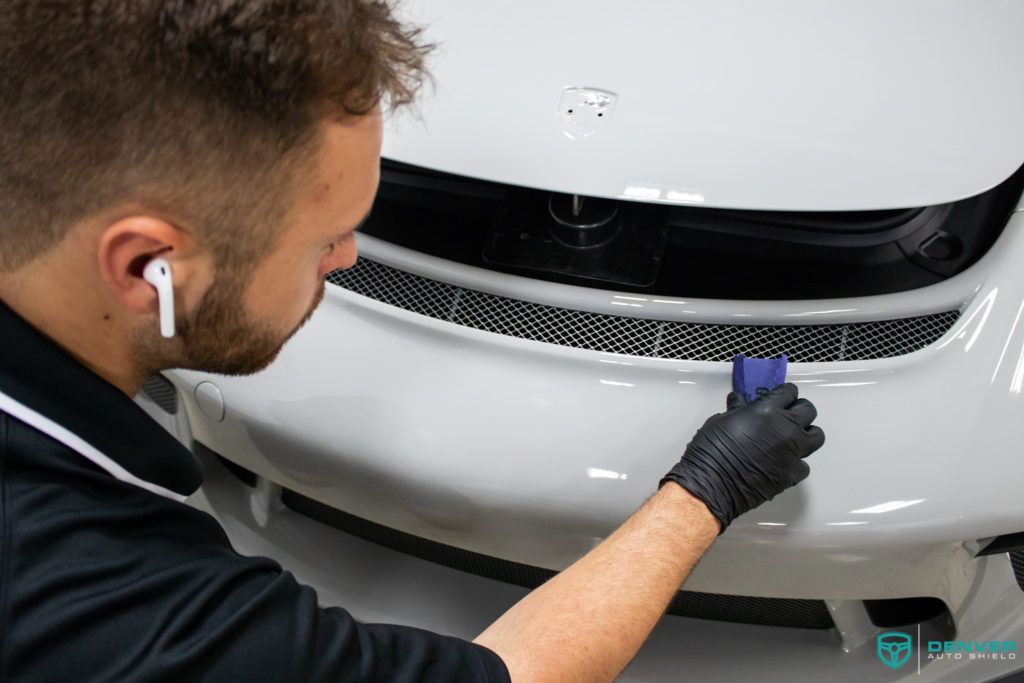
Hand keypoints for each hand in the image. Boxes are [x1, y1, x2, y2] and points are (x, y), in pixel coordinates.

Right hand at [661, 383, 824, 531]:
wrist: (712, 484)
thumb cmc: (711, 449)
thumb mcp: (721, 421)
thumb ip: (738, 410)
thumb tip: (740, 402)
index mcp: (767, 410)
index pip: (789, 392)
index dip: (784, 394)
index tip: (779, 399)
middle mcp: (786, 427)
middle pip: (808, 410)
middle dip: (799, 411)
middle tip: (786, 417)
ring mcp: (793, 451)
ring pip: (817, 436)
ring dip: (805, 435)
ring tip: (791, 439)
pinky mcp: (793, 473)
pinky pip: (804, 464)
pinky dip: (795, 463)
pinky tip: (781, 464)